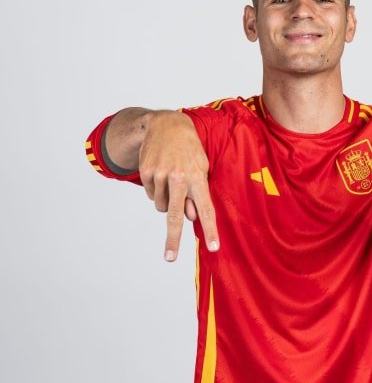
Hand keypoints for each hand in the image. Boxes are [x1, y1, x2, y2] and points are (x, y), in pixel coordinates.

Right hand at [138, 112, 219, 259]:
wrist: (166, 124)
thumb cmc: (189, 150)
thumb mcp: (202, 167)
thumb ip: (198, 194)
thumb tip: (191, 218)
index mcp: (197, 177)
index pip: (206, 209)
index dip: (210, 230)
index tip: (214, 248)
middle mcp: (178, 178)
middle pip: (175, 216)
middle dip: (173, 239)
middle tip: (170, 258)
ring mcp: (160, 175)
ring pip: (162, 207)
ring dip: (168, 203)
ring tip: (172, 181)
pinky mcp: (146, 173)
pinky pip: (152, 196)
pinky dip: (157, 192)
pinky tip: (162, 174)